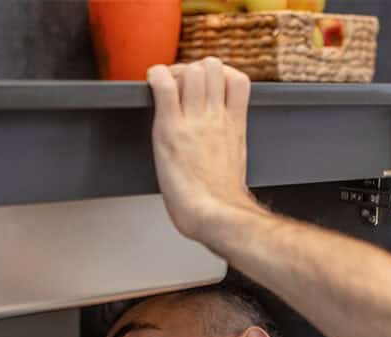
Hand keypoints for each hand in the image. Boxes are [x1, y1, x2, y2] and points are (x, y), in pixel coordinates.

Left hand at [146, 58, 263, 245]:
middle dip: (195, 69)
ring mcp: (194, 121)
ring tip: (166, 88)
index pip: (238, 80)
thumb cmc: (221, 202)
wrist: (214, 215)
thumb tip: (220, 152)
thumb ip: (228, 147)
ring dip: (177, 73)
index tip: (207, 85)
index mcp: (233, 126)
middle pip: (213, 67)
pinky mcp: (171, 129)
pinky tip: (152, 81)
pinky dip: (156, 76)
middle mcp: (216, 118)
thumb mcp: (235, 165)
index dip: (221, 74)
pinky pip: (164, 86)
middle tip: (180, 86)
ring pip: (192, 71)